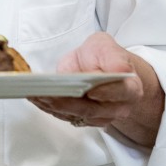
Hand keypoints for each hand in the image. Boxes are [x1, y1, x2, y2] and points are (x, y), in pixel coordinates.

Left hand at [28, 32, 163, 146]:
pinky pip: (65, 116)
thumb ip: (109, 55)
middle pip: (92, 109)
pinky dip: (49, 108)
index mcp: (130, 87)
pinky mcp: (83, 119)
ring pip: (76, 115)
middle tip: (48, 93)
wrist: (100, 67)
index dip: (107, 92)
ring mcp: (100, 117)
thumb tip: (111, 70)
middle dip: (68, 102)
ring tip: (35, 94)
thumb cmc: (102, 56)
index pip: (121, 92)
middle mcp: (118, 107)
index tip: (91, 90)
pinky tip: (35, 98)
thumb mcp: (105, 45)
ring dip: (54, 106)